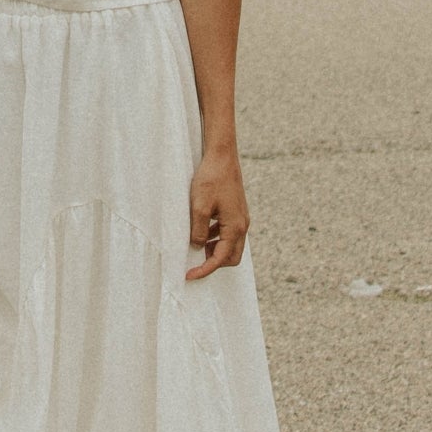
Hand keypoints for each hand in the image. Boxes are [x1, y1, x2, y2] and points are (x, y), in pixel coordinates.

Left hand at [186, 146, 248, 277]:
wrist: (222, 155)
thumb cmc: (211, 179)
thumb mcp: (199, 207)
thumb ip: (198, 231)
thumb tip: (197, 247)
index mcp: (235, 227)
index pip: (221, 259)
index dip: (205, 270)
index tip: (189, 276)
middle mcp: (242, 225)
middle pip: (231, 256)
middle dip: (213, 263)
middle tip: (194, 263)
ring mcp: (241, 218)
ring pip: (230, 245)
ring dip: (214, 250)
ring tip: (195, 246)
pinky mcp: (236, 211)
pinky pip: (228, 232)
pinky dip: (216, 238)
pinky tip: (202, 231)